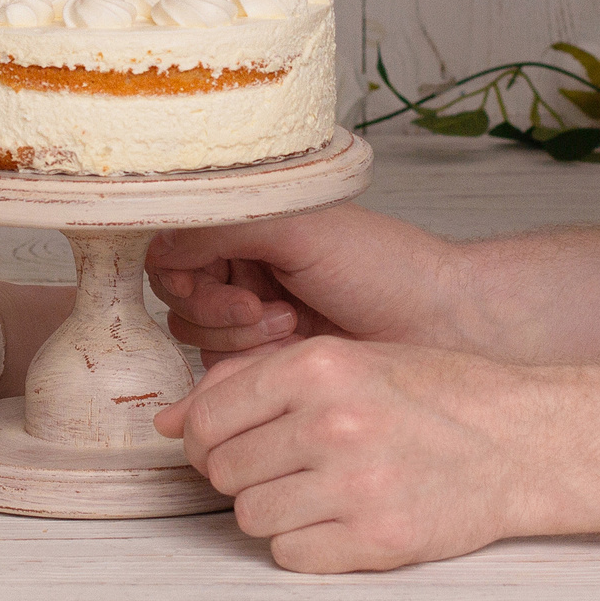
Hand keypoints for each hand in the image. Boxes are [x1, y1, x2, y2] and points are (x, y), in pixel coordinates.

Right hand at [146, 203, 455, 358]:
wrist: (439, 325)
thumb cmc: (383, 265)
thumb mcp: (299, 226)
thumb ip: (224, 225)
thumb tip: (159, 243)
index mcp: (248, 225)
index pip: (174, 250)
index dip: (190, 275)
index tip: (233, 285)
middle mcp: (243, 269)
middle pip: (178, 298)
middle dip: (219, 312)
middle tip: (273, 312)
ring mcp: (252, 319)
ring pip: (195, 338)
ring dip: (237, 339)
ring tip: (293, 328)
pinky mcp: (267, 364)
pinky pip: (222, 375)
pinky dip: (245, 368)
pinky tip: (287, 354)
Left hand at [156, 338, 549, 572]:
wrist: (522, 440)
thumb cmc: (433, 393)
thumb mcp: (346, 358)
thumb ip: (253, 379)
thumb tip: (171, 421)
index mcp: (318, 367)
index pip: (207, 419)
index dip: (205, 439)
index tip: (226, 445)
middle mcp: (332, 423)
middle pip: (224, 473)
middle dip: (243, 474)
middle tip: (286, 467)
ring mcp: (356, 485)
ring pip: (251, 519)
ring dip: (273, 511)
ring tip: (318, 490)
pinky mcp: (379, 539)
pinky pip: (292, 556)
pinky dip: (306, 544)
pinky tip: (340, 518)